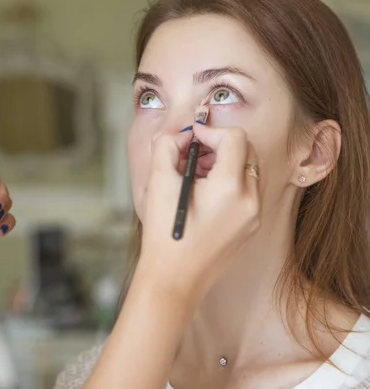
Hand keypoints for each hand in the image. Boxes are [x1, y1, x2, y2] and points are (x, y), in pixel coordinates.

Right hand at [137, 124, 260, 299]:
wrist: (174, 280)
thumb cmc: (165, 236)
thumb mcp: (158, 184)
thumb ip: (167, 148)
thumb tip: (182, 136)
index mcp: (230, 188)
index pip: (235, 138)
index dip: (210, 131)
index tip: (191, 139)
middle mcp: (250, 201)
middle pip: (247, 151)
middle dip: (220, 145)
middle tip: (193, 154)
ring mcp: (253, 215)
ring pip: (250, 170)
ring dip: (226, 162)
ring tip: (196, 174)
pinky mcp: (251, 227)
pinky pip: (248, 191)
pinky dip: (230, 182)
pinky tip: (204, 194)